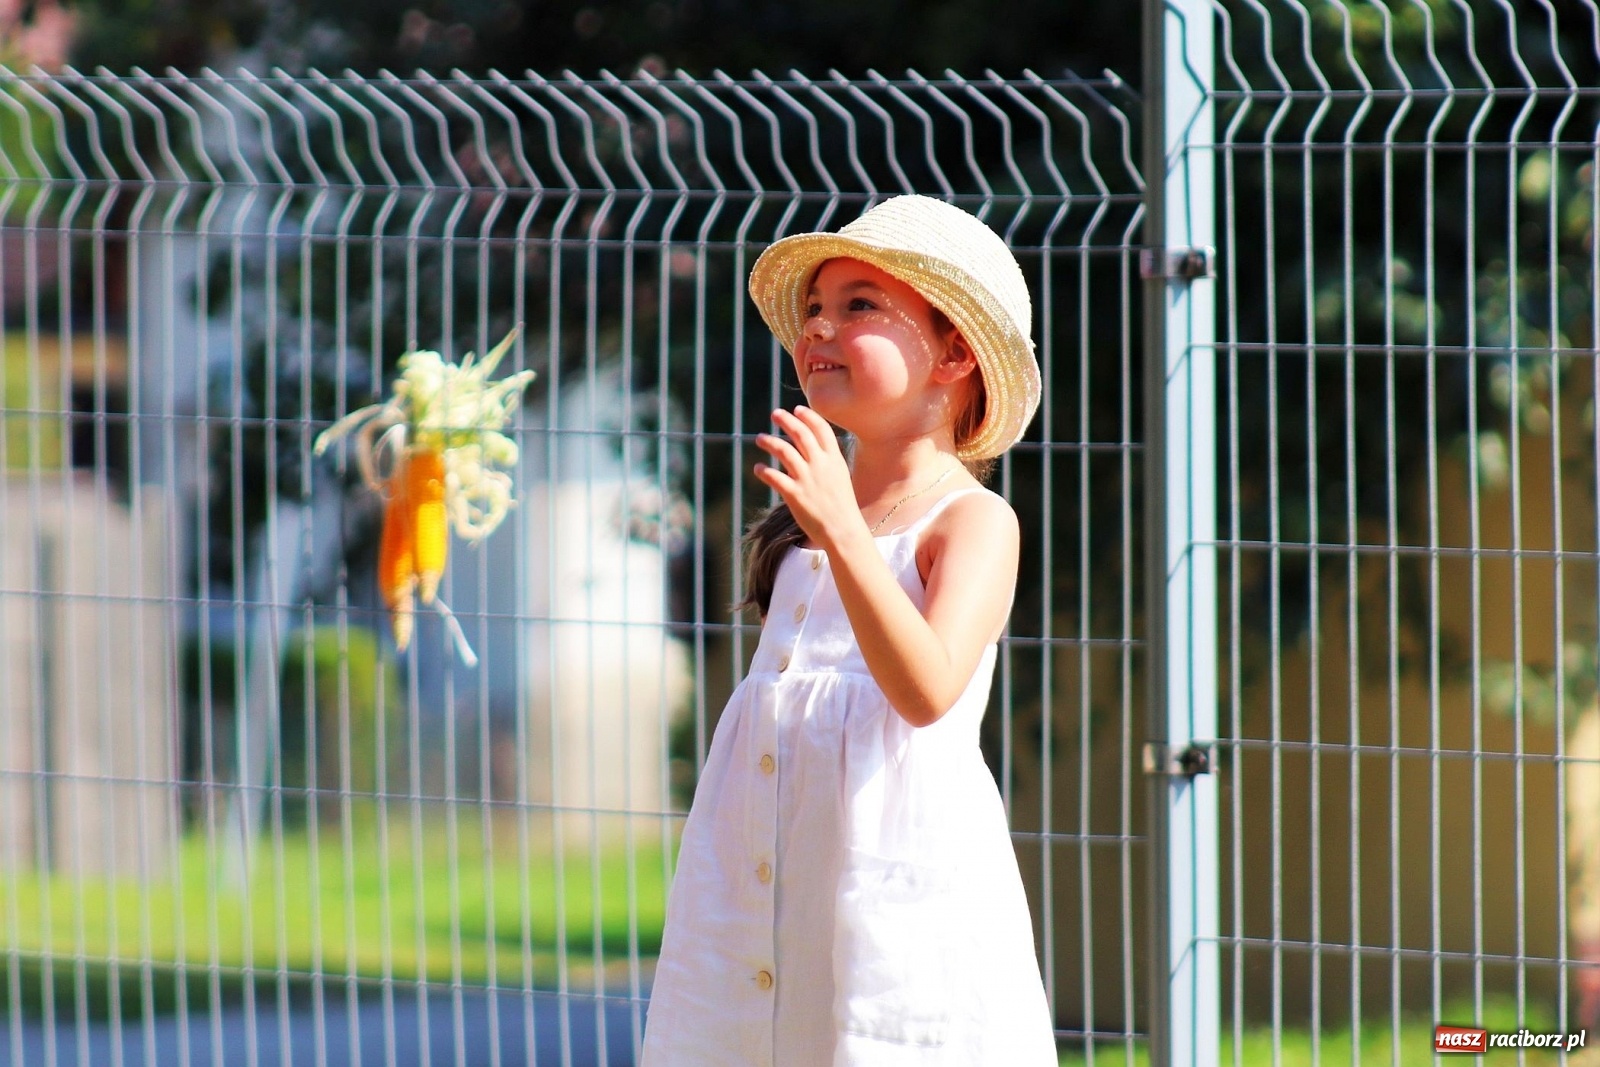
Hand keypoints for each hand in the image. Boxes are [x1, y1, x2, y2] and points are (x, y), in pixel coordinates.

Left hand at [752, 406, 863, 552]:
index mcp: (834, 459)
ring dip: (770, 442)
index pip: (821, 429)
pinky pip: (774, 477)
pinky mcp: (794, 494)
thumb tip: (814, 450)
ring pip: (784, 451)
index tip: (797, 409)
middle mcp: (820, 465)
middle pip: (800, 434)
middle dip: (786, 420)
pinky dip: (764, 470)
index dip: (808, 416)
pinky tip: (758, 468)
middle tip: (775, 414)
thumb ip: (828, 462)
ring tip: (760, 438)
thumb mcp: (840, 477)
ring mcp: (807, 479)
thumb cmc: (842, 506)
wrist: (843, 530)